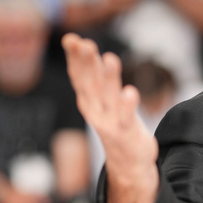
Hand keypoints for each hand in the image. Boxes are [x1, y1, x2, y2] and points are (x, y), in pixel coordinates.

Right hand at [62, 35, 158, 202]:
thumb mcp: (101, 98)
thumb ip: (93, 74)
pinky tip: (131, 92)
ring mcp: (109, 122)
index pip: (78, 76)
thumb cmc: (116, 123)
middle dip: (87, 63)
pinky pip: (126, 118)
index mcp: (88, 101)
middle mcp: (95, 110)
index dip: (74, 58)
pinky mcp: (126, 132)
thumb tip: (82, 45)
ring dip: (108, 78)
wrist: (128, 163)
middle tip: (85, 44)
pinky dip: (127, 106)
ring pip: (108, 97)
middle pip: (89, 84)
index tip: (71, 38)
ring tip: (110, 59)